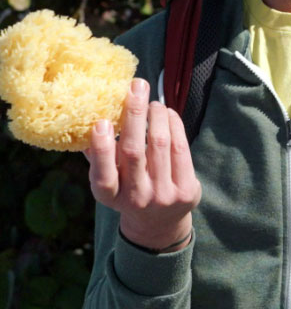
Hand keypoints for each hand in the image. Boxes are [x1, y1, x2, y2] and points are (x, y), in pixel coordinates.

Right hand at [86, 78, 201, 250]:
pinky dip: (174, 125)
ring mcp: (163, 196)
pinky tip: (168, 114)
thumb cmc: (128, 189)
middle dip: (134, 114)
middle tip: (136, 86)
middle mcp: (136, 199)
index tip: (101, 121)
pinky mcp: (186, 191)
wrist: (159, 222)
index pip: (103, 176)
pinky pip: (181, 149)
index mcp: (110, 197)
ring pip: (160, 145)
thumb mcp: (110, 180)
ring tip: (153, 102)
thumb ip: (98, 156)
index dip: (102, 149)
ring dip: (157, 116)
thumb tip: (86, 117)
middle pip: (134, 152)